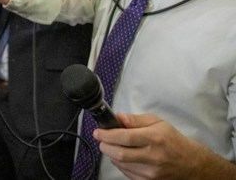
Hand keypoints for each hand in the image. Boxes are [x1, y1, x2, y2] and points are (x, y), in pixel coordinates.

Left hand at [95, 113, 235, 178]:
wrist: (192, 164)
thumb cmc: (173, 140)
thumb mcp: (158, 123)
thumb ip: (136, 119)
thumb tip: (118, 117)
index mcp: (155, 138)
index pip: (124, 137)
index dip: (107, 135)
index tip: (98, 132)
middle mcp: (153, 157)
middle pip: (119, 153)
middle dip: (105, 145)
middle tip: (102, 139)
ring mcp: (151, 172)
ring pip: (120, 164)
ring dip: (111, 154)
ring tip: (114, 146)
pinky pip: (126, 172)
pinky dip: (120, 163)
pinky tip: (123, 156)